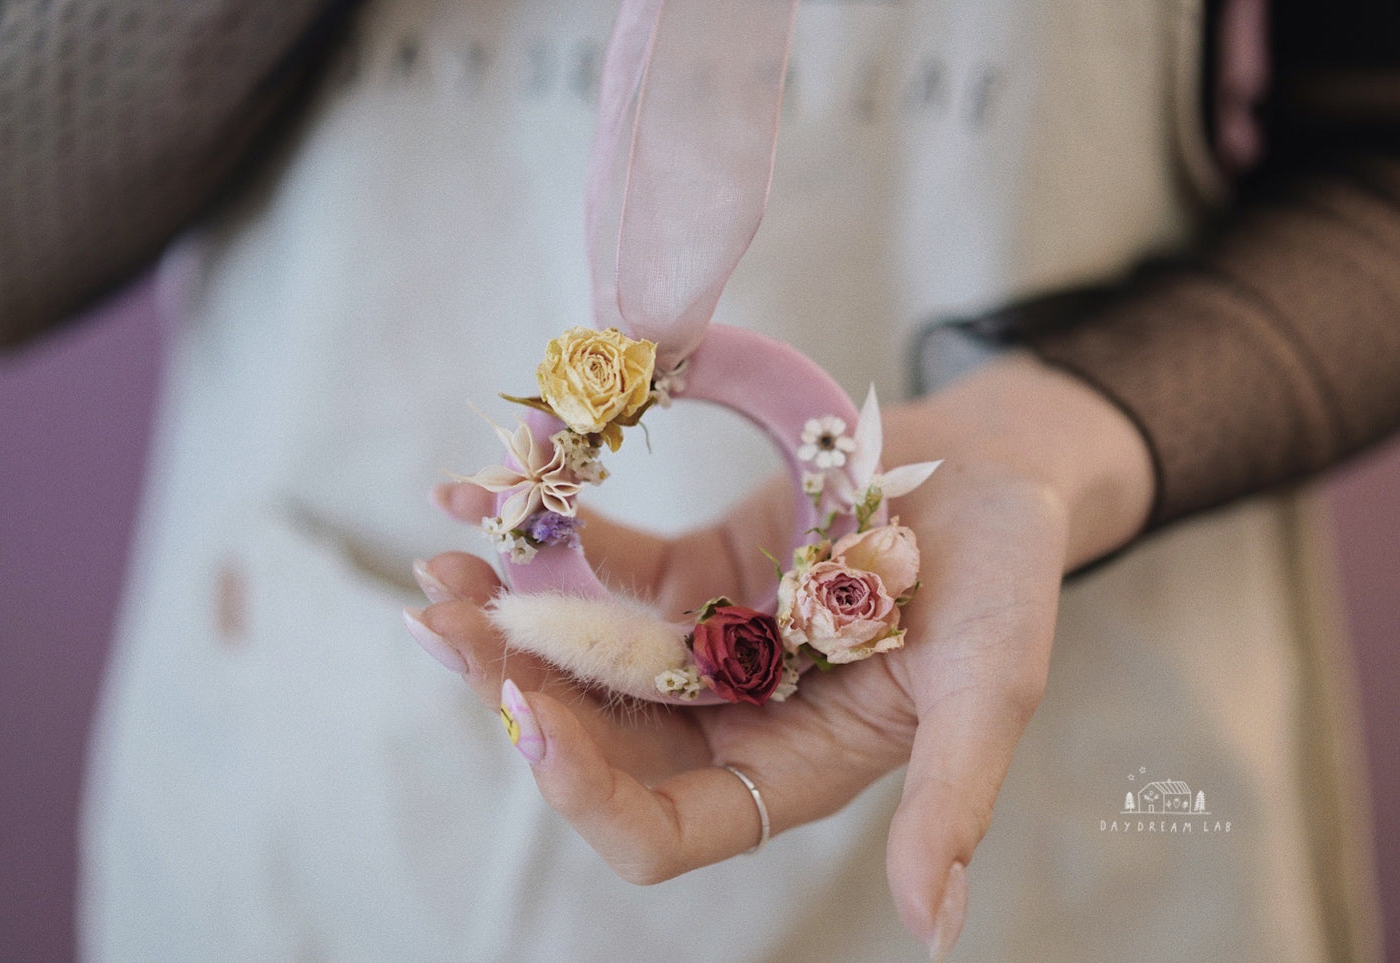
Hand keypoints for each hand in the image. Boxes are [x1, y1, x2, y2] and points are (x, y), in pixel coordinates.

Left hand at [405, 355, 1152, 959]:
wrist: (995, 468)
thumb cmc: (1009, 581)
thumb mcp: (992, 689)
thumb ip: (950, 802)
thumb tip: (938, 933)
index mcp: (786, 772)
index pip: (659, 828)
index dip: (585, 791)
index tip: (530, 712)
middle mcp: (728, 720)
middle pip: (593, 739)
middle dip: (512, 690)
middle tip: (443, 624)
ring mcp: (700, 646)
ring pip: (577, 657)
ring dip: (501, 621)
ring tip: (436, 571)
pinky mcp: (688, 572)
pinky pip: (598, 568)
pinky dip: (538, 539)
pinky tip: (471, 497)